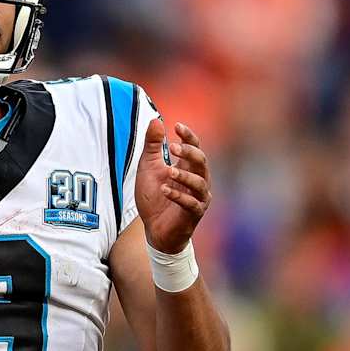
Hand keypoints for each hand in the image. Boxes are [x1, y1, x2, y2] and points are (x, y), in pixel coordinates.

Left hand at [133, 119, 210, 253]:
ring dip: (185, 176)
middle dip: (189, 153)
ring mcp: (198, 198)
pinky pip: (191, 204)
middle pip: (201, 161)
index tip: (177, 126)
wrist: (154, 229)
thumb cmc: (154, 198)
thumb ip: (152, 146)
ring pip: (200, 183)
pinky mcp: (193, 215)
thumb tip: (156, 120)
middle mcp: (198, 181)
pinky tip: (165, 190)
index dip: (188, 136)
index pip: (195, 147)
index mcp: (188, 168)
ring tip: (168, 172)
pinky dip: (178, 196)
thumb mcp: (148, 168)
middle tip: (173, 148)